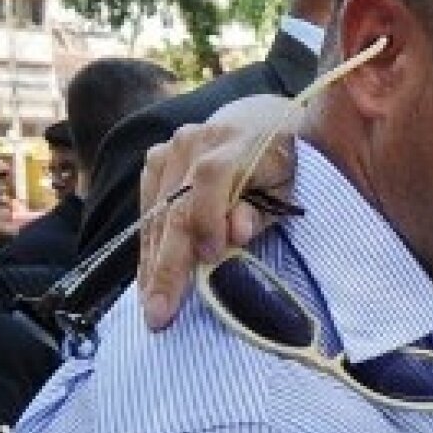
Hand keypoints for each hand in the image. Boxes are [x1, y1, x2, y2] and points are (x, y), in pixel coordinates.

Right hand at [138, 94, 303, 330]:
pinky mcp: (155, 160)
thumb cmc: (280, 164)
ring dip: (151, 262)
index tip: (210, 259)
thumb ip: (261, 210)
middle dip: (166, 265)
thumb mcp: (286, 187)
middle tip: (158, 311)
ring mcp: (170, 149)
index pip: (210, 180)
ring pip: (155, 214)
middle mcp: (194, 142)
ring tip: (149, 304)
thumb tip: (236, 233)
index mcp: (234, 146)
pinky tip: (147, 277)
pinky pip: (146, 207)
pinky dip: (148, 244)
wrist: (257, 121)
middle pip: (173, 208)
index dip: (207, 220)